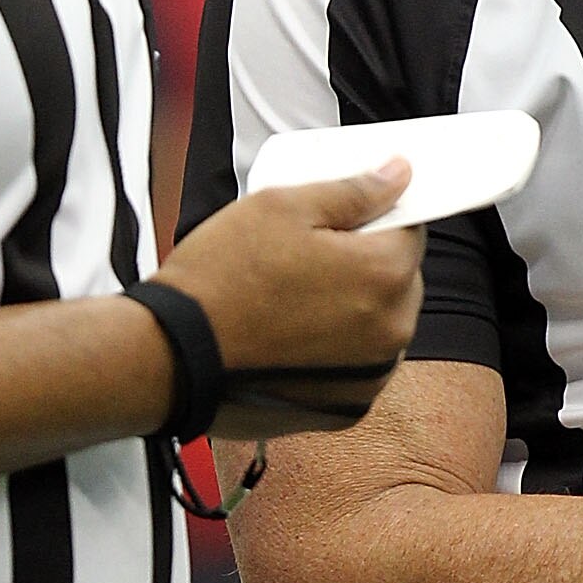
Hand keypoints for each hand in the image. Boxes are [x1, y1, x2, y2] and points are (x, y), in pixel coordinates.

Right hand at [155, 167, 424, 439]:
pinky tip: (292, 334)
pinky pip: (358, 365)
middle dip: (366, 262)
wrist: (172, 356)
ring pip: (381, 324)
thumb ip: (353, 190)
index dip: (376, 216)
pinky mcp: (346, 407)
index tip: (343, 218)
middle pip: (399, 280)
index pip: (410, 230)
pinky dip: (337, 349)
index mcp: (385, 275)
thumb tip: (399, 174)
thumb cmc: (221, 277)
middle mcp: (392, 331)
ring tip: (293, 297)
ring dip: (354, 307)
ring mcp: (371, 375)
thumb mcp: (283, 207)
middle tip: (306, 256)